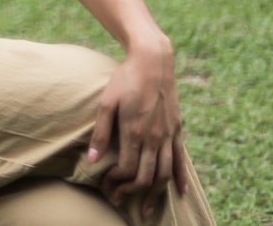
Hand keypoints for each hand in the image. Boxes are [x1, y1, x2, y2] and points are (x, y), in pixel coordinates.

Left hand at [87, 40, 188, 220]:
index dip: (116, 182)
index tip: (105, 186)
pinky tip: (180, 192)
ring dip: (156, 194)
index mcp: (134, 132)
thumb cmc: (124, 80)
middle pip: (146, 177)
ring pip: (165, 174)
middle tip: (119, 202)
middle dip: (132, 193)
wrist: (153, 62)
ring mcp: (168, 135)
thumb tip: (92, 160)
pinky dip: (180, 178)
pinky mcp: (177, 130)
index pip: (127, 169)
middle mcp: (154, 138)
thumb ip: (100, 132)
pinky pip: (180, 160)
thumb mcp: (106, 102)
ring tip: (148, 210)